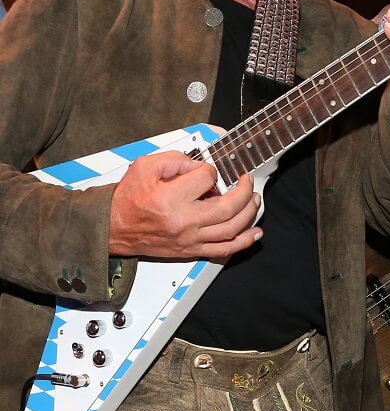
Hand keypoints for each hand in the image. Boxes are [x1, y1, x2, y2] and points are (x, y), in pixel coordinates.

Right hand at [108, 151, 261, 261]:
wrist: (113, 227)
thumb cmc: (128, 199)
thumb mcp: (144, 167)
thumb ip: (175, 160)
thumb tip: (200, 164)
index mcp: (169, 199)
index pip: (206, 178)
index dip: (210, 170)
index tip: (207, 170)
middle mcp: (182, 222)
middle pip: (227, 207)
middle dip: (244, 191)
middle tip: (247, 181)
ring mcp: (189, 239)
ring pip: (231, 229)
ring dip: (249, 213)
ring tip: (255, 199)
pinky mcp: (191, 250)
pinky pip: (224, 250)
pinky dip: (243, 242)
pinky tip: (255, 232)